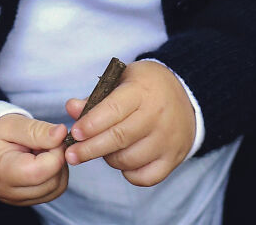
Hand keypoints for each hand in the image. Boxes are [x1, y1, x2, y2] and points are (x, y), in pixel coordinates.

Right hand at [0, 114, 68, 205]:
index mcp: (2, 173)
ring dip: (59, 165)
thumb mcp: (11, 124)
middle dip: (58, 157)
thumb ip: (37, 130)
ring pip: (57, 188)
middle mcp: (11, 193)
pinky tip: (44, 159)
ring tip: (44, 149)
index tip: (53, 136)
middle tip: (48, 140)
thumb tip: (61, 134)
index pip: (39, 171)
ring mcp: (21, 200)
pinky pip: (54, 190)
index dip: (55, 152)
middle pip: (51, 182)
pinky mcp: (30, 200)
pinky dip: (56, 173)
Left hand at [64, 60, 195, 186]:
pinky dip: (129, 173)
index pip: (113, 109)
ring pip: (130, 159)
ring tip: (103, 149)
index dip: (91, 124)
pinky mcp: (174, 157)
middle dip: (90, 149)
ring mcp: (167, 138)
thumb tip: (71, 108)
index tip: (74, 133)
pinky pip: (146, 177)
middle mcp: (157, 115)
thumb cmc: (145, 86)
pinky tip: (123, 161)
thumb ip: (96, 96)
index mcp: (142, 90)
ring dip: (109, 159)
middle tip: (71, 155)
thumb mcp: (122, 79)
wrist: (184, 95)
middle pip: (119, 138)